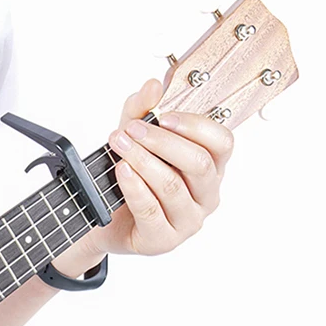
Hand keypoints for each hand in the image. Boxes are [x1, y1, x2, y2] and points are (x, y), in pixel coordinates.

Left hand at [51, 78, 232, 275]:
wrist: (103, 221)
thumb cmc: (128, 179)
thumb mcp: (132, 139)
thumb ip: (140, 112)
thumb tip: (153, 86)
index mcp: (210, 167)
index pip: (222, 143)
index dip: (196, 126)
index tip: (164, 116)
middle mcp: (206, 194)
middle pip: (199, 163)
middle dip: (162, 142)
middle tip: (131, 130)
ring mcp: (188, 221)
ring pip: (172, 185)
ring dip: (142, 160)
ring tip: (120, 146)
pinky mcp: (164, 240)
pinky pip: (151, 210)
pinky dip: (134, 187)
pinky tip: (122, 171)